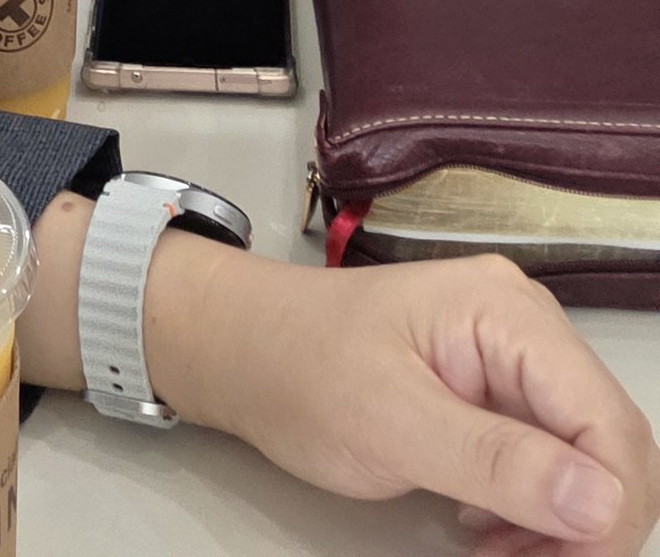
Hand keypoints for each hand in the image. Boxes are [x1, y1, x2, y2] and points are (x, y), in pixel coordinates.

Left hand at [127, 214, 658, 553]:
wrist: (239, 349)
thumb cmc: (301, 372)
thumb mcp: (393, 423)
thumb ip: (499, 462)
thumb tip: (605, 503)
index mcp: (509, 315)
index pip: (609, 422)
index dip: (609, 509)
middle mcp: (526, 326)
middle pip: (610, 443)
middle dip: (587, 524)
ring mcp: (511, 357)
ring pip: (585, 460)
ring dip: (561, 525)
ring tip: (498, 554)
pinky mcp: (492, 390)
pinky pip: (547, 459)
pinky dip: (533, 509)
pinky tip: (489, 532)